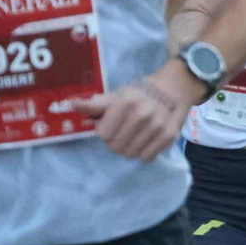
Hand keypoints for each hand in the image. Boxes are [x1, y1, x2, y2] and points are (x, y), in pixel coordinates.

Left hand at [74, 62, 202, 161]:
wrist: (174, 87)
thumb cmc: (140, 93)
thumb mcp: (117, 94)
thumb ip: (95, 104)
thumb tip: (71, 104)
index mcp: (124, 103)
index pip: (103, 134)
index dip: (106, 130)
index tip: (113, 123)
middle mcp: (141, 115)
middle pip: (115, 147)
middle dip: (116, 141)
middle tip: (124, 130)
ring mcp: (156, 126)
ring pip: (131, 154)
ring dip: (130, 148)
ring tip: (136, 135)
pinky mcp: (169, 136)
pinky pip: (147, 157)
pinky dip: (144, 152)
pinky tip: (147, 139)